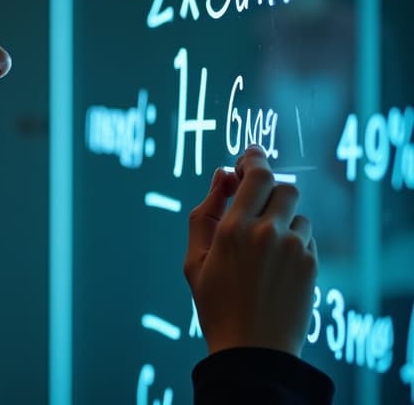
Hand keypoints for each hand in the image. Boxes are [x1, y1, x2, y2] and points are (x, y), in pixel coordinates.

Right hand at [183, 146, 317, 356]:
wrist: (252, 350)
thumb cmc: (216, 305)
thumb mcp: (194, 260)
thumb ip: (205, 213)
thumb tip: (221, 176)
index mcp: (235, 229)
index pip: (257, 174)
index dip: (254, 158)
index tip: (248, 156)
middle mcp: (269, 233)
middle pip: (284, 187)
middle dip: (268, 189)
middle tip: (253, 203)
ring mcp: (294, 249)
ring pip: (296, 213)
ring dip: (281, 219)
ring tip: (263, 248)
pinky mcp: (311, 264)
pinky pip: (306, 237)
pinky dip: (292, 241)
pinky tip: (276, 266)